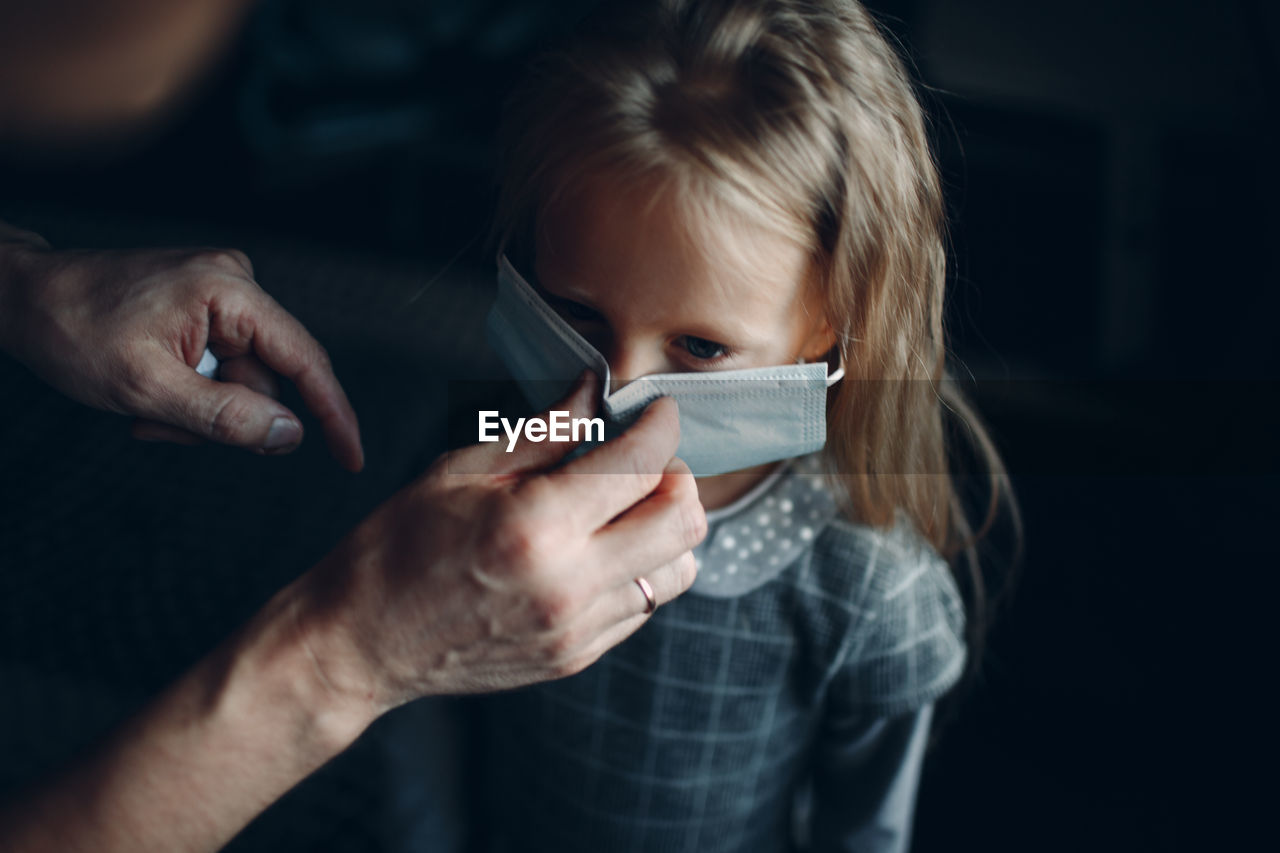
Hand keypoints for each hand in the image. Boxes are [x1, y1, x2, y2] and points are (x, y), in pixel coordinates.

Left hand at [0, 239, 362, 469]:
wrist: (21, 299)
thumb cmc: (72, 330)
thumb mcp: (146, 389)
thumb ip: (225, 416)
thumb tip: (291, 436)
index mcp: (230, 290)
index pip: (306, 360)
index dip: (334, 414)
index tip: (352, 459)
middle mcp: (236, 284)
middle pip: (266, 381)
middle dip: (223, 418)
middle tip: (160, 428)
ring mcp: (220, 295)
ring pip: (240, 384)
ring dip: (199, 413)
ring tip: (144, 413)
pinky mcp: (205, 309)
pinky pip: (221, 371)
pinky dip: (191, 396)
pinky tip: (151, 396)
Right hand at [290, 372, 706, 716]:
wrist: (362, 642)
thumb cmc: (397, 549)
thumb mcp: (462, 469)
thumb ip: (544, 433)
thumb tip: (594, 393)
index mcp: (537, 525)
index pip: (640, 465)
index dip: (661, 426)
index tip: (656, 412)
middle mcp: (570, 583)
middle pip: (684, 521)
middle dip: (677, 476)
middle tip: (644, 460)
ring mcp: (579, 628)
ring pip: (679, 568)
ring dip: (665, 527)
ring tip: (624, 508)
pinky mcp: (578, 655)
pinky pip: (646, 604)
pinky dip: (641, 567)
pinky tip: (600, 548)